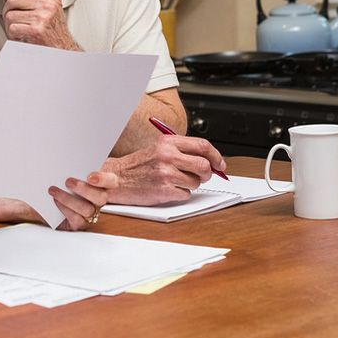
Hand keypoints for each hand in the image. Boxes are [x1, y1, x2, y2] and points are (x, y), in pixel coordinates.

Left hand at [0, 0, 78, 48]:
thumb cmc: (54, 31)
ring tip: (19, 29)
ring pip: (10, 14)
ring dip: (10, 25)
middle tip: (13, 19)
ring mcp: (42, 16)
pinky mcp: (36, 29)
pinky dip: (13, 35)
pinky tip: (21, 37)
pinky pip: (12, 28)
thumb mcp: (50, 8)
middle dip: (8, 11)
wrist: (63, 49)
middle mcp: (48, 4)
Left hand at [49, 170, 117, 230]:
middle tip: (68, 181)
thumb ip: (80, 167)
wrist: (56, 202)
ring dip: (68, 199)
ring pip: (87, 210)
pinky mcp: (81, 224)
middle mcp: (101, 200)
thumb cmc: (69, 181)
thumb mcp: (77, 171)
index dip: (104, 180)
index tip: (90, 176)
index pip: (112, 181)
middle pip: (101, 198)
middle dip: (84, 190)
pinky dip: (65, 209)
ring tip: (54, 190)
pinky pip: (77, 220)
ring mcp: (92, 214)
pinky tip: (56, 201)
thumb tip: (70, 158)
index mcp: (105, 184)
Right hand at [104, 133, 225, 205]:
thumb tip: (210, 160)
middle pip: (204, 165)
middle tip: (202, 176)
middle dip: (207, 173)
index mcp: (168, 142)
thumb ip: (183, 151)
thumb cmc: (139, 165)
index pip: (202, 145)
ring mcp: (166, 173)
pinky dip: (180, 194)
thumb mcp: (159, 149)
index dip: (216, 156)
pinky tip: (168, 189)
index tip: (220, 164)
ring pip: (196, 182)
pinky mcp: (164, 190)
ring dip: (190, 185)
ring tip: (175, 181)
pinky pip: (186, 194)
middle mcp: (168, 156)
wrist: (118, 178)